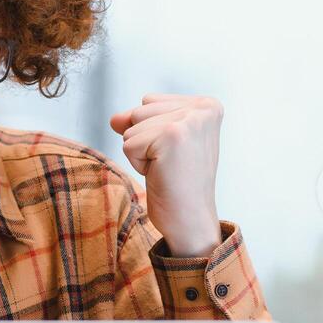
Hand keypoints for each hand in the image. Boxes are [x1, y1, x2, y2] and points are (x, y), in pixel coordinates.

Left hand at [109, 94, 222, 257]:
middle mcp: (203, 109)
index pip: (150, 101)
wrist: (191, 220)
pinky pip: (129, 143)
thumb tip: (115, 118)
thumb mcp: (161, 142)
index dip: (153, 132)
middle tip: (172, 164)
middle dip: (146, 140)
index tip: (177, 153)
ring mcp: (188, 121)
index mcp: (207, 106)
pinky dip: (138, 164)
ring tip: (167, 168)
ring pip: (132, 126)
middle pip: (139, 110)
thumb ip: (139, 122)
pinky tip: (162, 174)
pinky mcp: (171, 135)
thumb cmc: (180, 184)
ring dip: (142, 153)